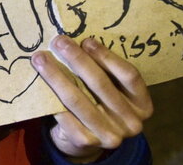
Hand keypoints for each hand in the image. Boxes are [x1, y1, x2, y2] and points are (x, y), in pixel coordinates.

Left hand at [31, 35, 152, 162]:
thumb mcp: (112, 90)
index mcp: (143, 105)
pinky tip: (40, 80)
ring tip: (41, 58)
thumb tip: (79, 41)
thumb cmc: (99, 104)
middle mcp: (131, 122)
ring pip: (78, 98)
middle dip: (77, 59)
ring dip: (56, 75)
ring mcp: (109, 135)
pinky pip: (64, 114)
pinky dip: (51, 95)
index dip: (107, 56)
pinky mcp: (86, 141)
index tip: (86, 41)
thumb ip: (105, 72)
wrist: (85, 140)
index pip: (129, 75)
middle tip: (59, 41)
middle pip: (101, 84)